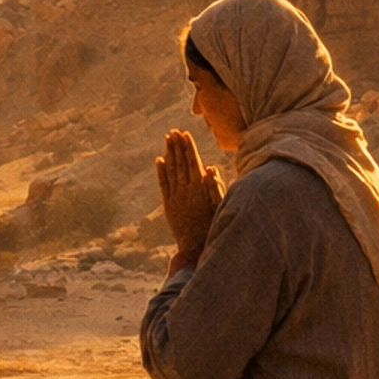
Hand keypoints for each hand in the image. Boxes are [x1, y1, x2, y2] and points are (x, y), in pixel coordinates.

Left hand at [156, 127, 223, 263]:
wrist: (197, 247)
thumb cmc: (213, 226)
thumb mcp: (219, 206)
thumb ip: (214, 186)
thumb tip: (210, 167)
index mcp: (199, 189)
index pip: (193, 162)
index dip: (188, 147)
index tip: (185, 134)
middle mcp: (185, 190)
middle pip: (180, 163)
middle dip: (177, 146)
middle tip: (173, 131)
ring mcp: (175, 197)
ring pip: (171, 171)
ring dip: (169, 154)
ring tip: (167, 140)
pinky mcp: (168, 205)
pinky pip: (163, 185)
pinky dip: (161, 172)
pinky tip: (159, 160)